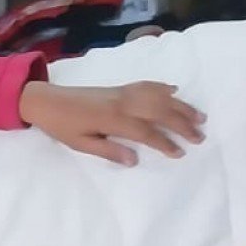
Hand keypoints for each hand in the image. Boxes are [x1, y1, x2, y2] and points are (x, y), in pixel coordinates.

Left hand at [18, 79, 204, 165]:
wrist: (46, 100)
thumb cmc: (61, 126)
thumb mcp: (80, 144)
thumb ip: (108, 151)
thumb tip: (134, 160)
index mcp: (112, 120)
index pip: (147, 132)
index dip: (165, 143)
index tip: (180, 152)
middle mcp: (122, 103)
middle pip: (160, 112)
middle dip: (182, 124)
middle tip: (199, 137)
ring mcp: (122, 93)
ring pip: (158, 97)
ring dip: (180, 106)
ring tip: (199, 117)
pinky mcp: (119, 87)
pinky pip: (146, 85)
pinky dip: (162, 87)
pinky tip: (175, 91)